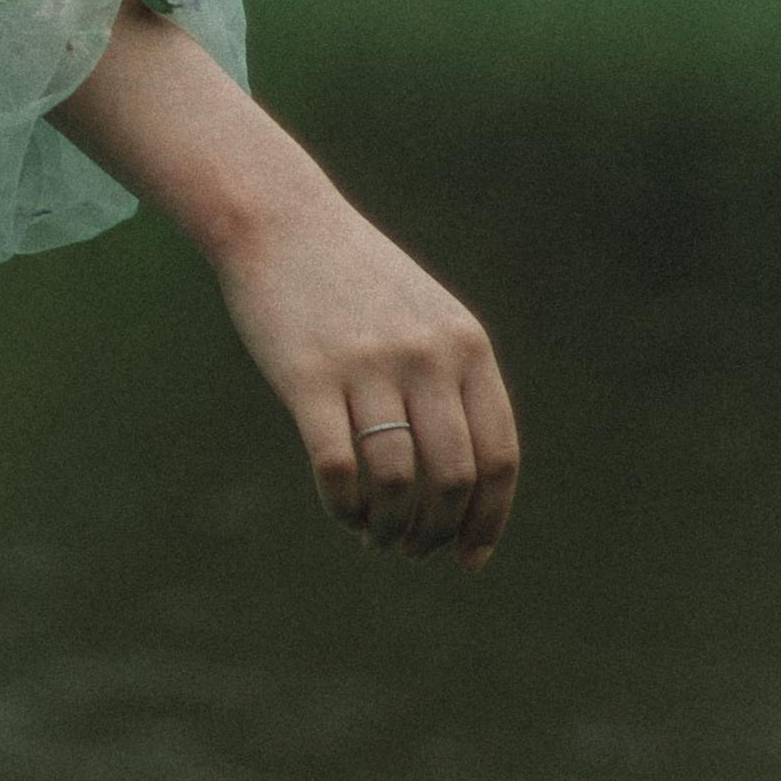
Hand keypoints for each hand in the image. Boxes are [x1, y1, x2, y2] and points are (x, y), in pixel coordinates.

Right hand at [209, 179, 520, 566]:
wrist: (282, 222)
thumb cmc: (357, 281)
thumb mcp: (429, 318)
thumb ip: (455, 383)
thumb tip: (467, 482)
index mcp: (467, 346)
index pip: (499, 456)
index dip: (489, 519)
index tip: (470, 557)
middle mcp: (426, 357)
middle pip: (452, 477)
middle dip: (438, 532)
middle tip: (414, 549)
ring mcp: (367, 366)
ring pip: (397, 481)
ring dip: (391, 527)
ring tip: (378, 536)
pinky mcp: (307, 377)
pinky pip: (338, 466)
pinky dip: (345, 506)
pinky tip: (345, 512)